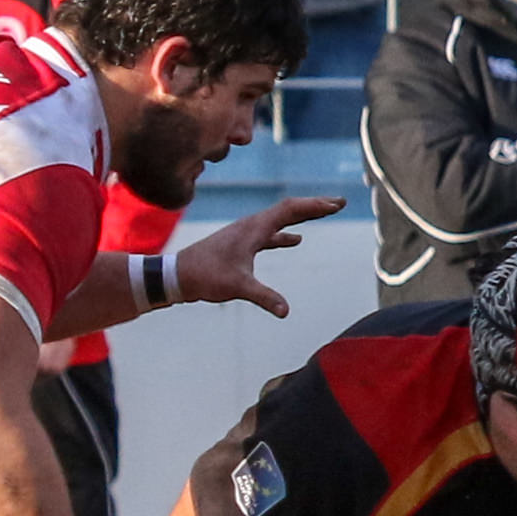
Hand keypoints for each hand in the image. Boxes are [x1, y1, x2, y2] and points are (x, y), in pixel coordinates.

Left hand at [172, 194, 344, 319]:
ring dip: (301, 217)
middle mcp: (251, 226)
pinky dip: (285, 235)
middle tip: (338, 204)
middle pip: (288, 210)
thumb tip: (286, 311)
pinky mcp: (241, 245)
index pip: (290, 210)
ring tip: (322, 214)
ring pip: (279, 220)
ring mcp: (245, 234)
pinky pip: (270, 234)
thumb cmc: (205, 276)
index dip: (314, 206)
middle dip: (314, 206)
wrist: (178, 275)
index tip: (336, 204)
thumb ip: (264, 297)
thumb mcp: (237, 286)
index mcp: (253, 229)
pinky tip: (295, 240)